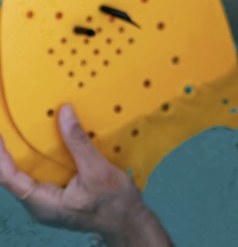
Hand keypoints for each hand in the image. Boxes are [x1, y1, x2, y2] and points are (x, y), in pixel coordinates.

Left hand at [0, 105, 147, 239]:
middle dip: (11, 151)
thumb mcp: (98, 170)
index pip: (9, 178)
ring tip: (27, 130)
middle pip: (14, 176)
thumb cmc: (114, 204)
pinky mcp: (58, 195)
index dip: (1, 155)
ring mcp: (48, 200)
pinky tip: (49, 143)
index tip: (0, 134)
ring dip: (27, 153)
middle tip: (12, 127)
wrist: (128, 220)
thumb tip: (64, 113)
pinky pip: (43, 174)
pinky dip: (43, 157)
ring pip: (28, 174)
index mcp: (43, 203)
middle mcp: (40, 203)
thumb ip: (78, 142)